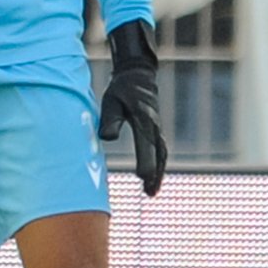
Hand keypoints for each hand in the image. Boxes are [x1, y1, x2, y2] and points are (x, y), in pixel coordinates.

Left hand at [98, 20, 165, 195]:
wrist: (138, 75)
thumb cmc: (121, 89)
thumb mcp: (111, 101)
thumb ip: (109, 119)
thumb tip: (106, 138)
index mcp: (143, 120)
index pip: (145, 145)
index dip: (145, 161)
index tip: (142, 177)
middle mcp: (153, 126)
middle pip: (158, 154)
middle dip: (155, 174)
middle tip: (149, 192)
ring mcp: (156, 129)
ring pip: (161, 155)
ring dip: (158, 173)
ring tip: (151, 192)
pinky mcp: (155, 131)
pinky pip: (160, 151)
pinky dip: (158, 165)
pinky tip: (152, 178)